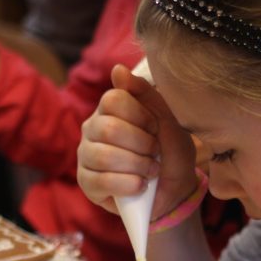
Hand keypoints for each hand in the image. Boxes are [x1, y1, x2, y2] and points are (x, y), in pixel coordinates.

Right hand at [77, 64, 199, 217]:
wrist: (174, 192)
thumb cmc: (170, 153)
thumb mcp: (169, 121)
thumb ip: (146, 94)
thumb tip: (117, 69)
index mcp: (110, 109)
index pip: (113, 100)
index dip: (140, 116)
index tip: (155, 129)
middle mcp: (92, 129)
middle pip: (108, 128)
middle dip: (141, 144)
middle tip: (155, 153)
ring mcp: (86, 156)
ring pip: (103, 156)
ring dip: (136, 165)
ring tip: (150, 171)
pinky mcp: (86, 183)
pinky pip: (101, 181)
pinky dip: (128, 185)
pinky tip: (140, 186)